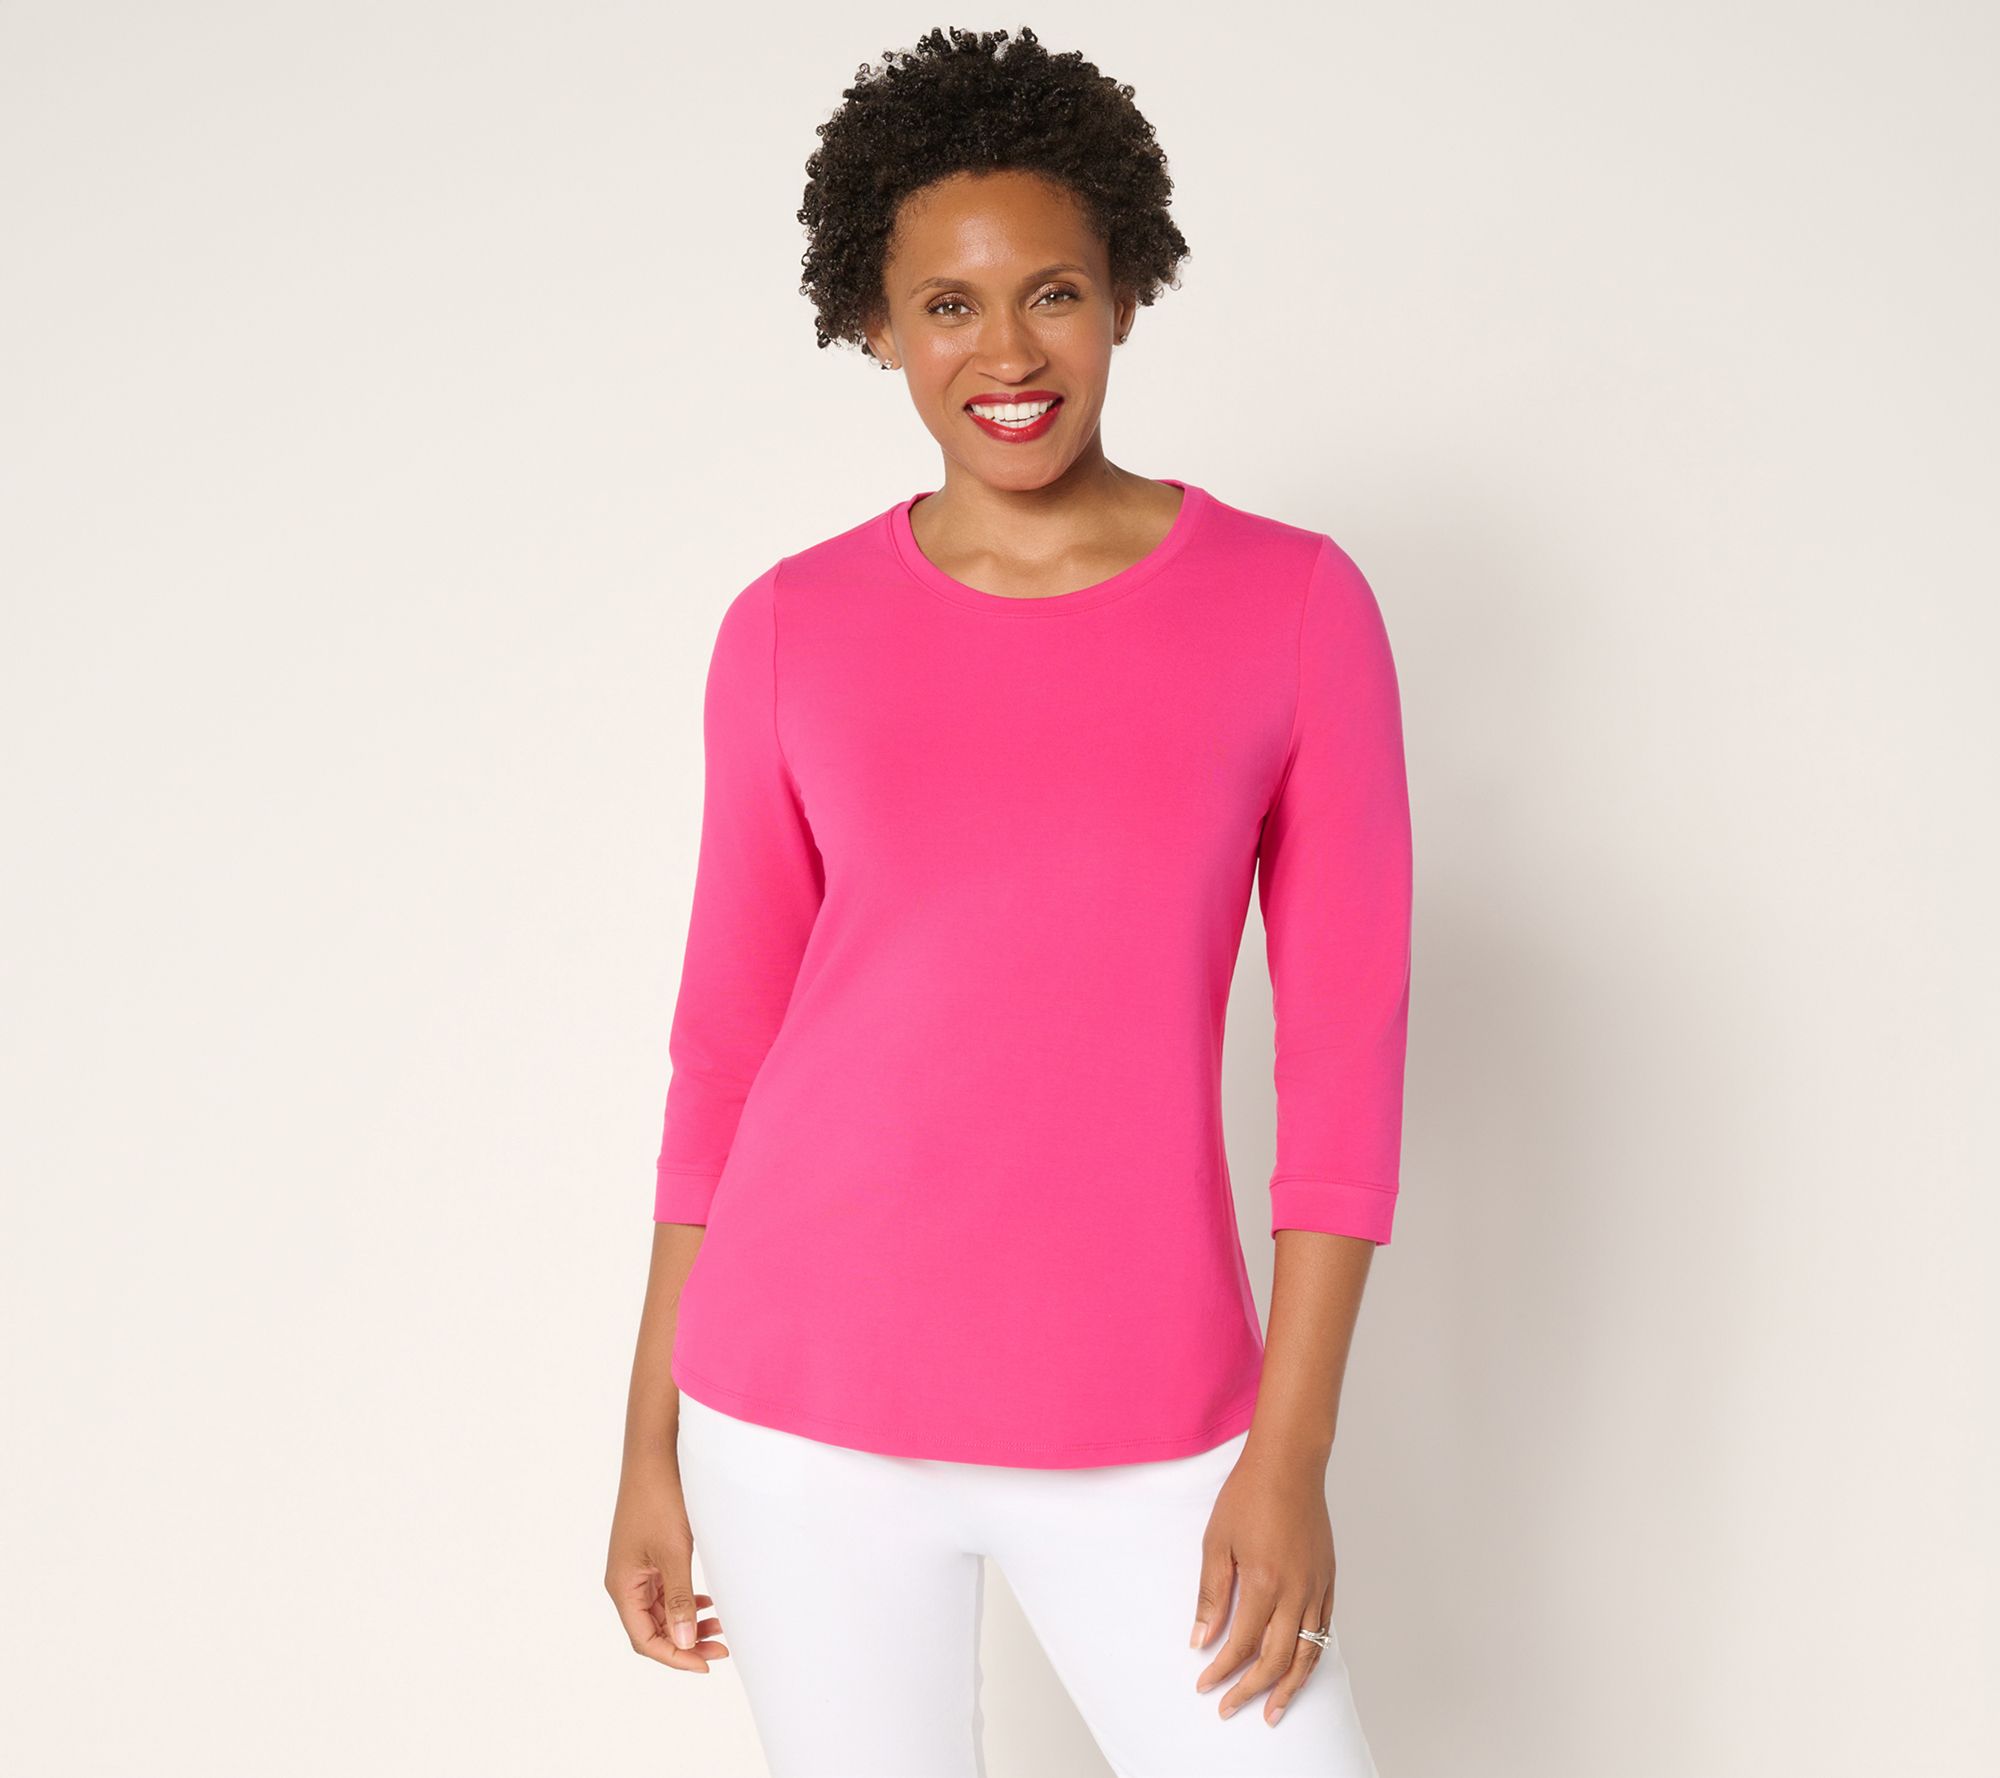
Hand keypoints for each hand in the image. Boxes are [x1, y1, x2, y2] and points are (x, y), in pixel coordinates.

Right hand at [605, 1459, 729, 1671]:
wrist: (655, 1454)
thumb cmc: (659, 1499)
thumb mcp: (674, 1553)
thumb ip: (680, 1599)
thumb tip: (684, 1642)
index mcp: (622, 1586)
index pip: (644, 1639)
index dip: (674, 1656)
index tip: (706, 1664)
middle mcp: (626, 1581)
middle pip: (653, 1628)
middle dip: (685, 1642)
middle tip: (722, 1646)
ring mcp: (638, 1568)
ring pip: (662, 1611)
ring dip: (688, 1622)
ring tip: (720, 1626)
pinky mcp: (650, 1555)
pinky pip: (666, 1590)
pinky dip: (686, 1602)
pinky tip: (708, 1603)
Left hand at [1188, 1443, 1335, 1725]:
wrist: (1289, 1464)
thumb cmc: (1248, 1497)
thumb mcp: (1216, 1542)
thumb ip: (1211, 1594)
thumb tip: (1201, 1639)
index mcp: (1264, 1583)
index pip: (1243, 1645)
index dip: (1223, 1670)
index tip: (1205, 1685)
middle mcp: (1296, 1592)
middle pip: (1277, 1660)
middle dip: (1252, 1690)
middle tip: (1230, 1708)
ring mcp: (1317, 1588)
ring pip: (1308, 1654)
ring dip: (1289, 1687)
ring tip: (1273, 1711)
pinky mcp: (1328, 1580)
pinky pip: (1324, 1631)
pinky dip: (1311, 1657)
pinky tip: (1299, 1669)